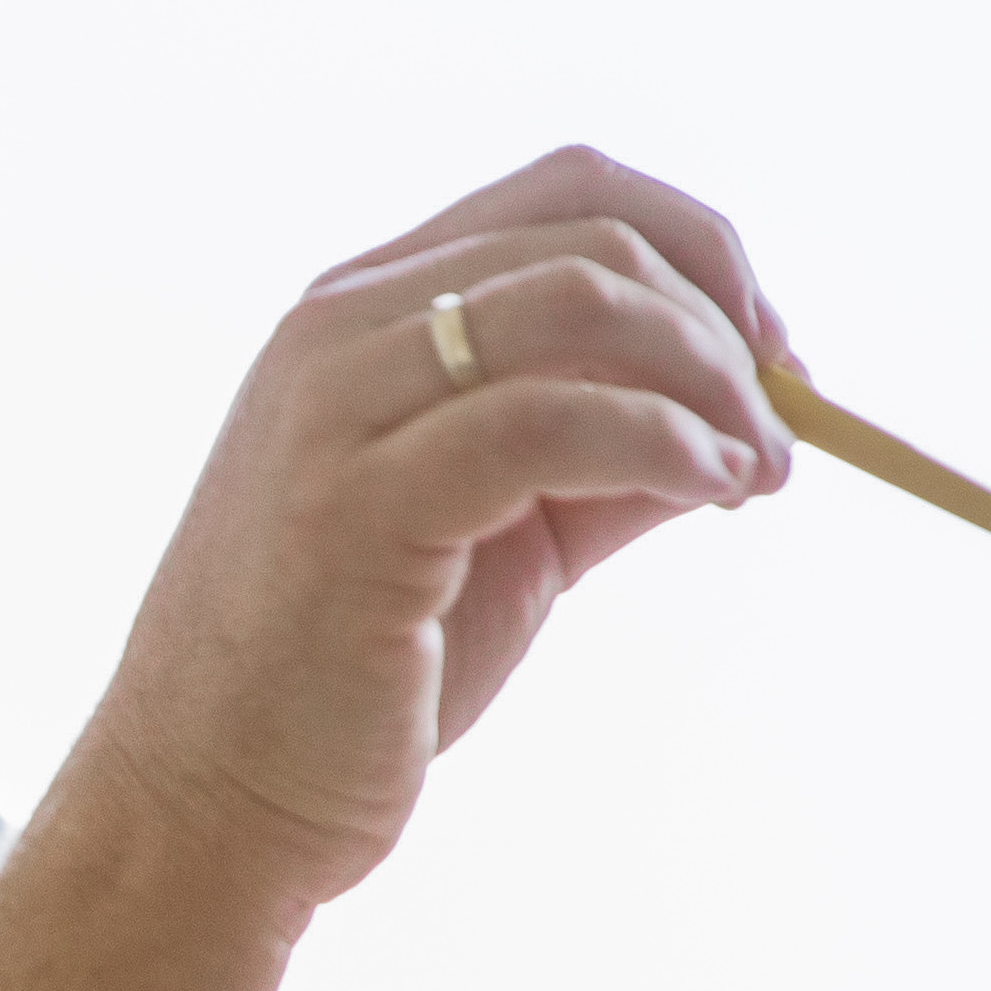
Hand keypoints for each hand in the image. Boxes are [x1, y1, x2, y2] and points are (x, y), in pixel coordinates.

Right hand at [77, 147, 790, 911]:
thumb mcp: (504, 535)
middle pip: (592, 238)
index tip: (773, 357)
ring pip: (580, 302)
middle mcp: (340, 326)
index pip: (568, 191)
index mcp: (366, 309)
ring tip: (754, 472)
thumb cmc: (356, 674)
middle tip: (779, 436)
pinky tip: (711, 493)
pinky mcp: (356, 505)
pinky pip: (548, 422)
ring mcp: (337, 407)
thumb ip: (603, 460)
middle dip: (727, 327)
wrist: (211, 799)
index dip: (703, 252)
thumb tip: (748, 421)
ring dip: (711, 380)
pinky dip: (665, 441)